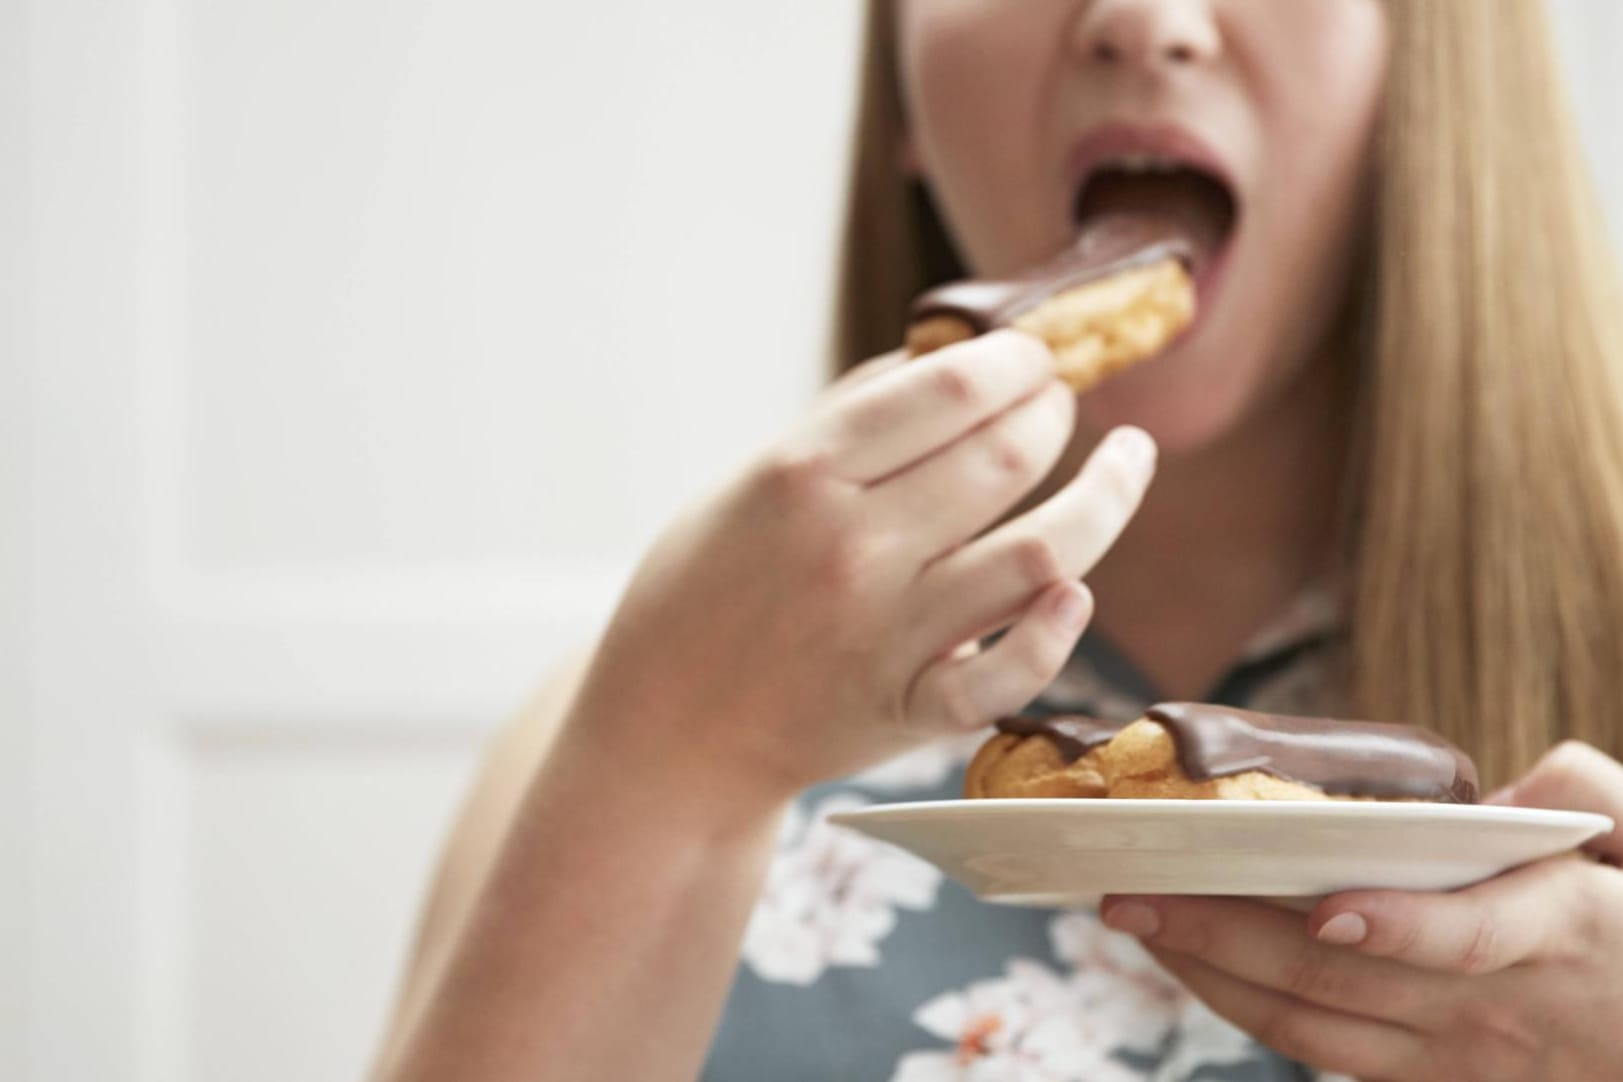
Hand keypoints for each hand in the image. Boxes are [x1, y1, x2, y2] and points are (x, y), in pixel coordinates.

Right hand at [566, 332, 1155, 805]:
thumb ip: (846, 417)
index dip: (1014, 359)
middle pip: (1008, 456)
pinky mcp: (909, 710)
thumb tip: (949, 356)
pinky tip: (1076, 589)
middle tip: (1063, 401)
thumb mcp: (746, 479)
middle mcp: (854, 548)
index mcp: (802, 475)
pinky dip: (1056, 631)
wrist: (667, 727)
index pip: (949, 389)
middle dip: (1056, 412)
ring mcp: (887, 635)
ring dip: (1108, 495)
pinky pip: (1011, 674)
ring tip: (1128, 458)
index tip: (1033, 354)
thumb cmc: (702, 590)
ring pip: (1044, 554)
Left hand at [1101, 741, 1622, 1080]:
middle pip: (1344, 977)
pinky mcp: (1424, 1079)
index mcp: (1551, 930)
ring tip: (1136, 920)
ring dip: (1210, 972)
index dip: (1399, 927)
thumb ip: (1587, 793)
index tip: (1326, 909)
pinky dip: (1242, 1005)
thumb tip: (1514, 787)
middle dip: (1226, 935)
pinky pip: (1318, 1049)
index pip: (1471, 938)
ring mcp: (1451, 1055)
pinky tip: (1187, 960)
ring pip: (1313, 1023)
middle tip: (1135, 892)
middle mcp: (1488, 1004)